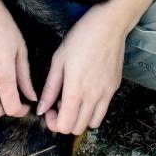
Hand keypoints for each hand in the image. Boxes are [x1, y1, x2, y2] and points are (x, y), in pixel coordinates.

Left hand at [37, 5, 128, 134]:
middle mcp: (93, 97)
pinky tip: (86, 92)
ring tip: (74, 99)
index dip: (53, 122)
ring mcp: (107, 94)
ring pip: (92, 124)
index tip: (50, 108)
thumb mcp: (58, 60)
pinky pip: (103, 110)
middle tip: (60, 103)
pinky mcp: (115, 88)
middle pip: (77, 129)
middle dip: (65, 121)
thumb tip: (41, 109)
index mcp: (76, 90)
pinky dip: (93, 110)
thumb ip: (50, 88)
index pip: (65, 126)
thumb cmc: (80, 38)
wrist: (109, 26)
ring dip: (80, 118)